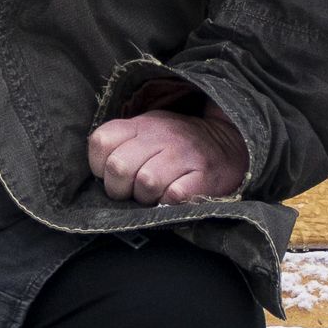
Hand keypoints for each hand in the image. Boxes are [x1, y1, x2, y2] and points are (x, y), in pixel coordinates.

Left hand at [88, 106, 247, 205]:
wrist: (229, 143)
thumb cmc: (178, 145)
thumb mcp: (147, 132)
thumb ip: (120, 144)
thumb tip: (98, 173)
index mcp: (141, 124)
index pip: (101, 141)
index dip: (99, 166)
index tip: (112, 174)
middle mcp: (160, 135)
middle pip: (118, 167)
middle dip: (119, 189)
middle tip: (133, 192)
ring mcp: (183, 154)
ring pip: (146, 182)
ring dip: (147, 197)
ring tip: (156, 194)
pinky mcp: (204, 174)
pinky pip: (174, 196)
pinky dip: (170, 203)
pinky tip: (174, 197)